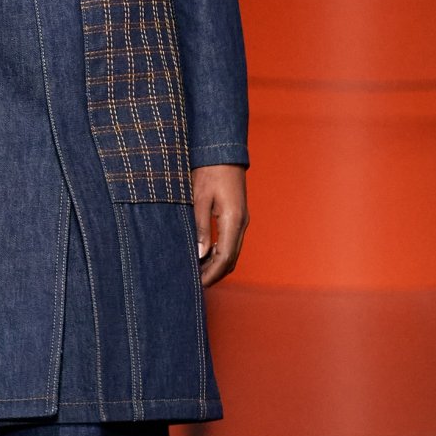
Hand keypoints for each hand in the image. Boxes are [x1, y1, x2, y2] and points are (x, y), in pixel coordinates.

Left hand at [192, 163, 247, 286]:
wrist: (223, 152)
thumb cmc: (209, 171)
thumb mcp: (199, 198)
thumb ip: (200, 227)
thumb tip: (199, 253)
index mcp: (233, 220)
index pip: (225, 258)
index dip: (211, 274)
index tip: (197, 284)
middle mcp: (241, 223)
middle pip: (231, 259)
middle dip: (214, 274)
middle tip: (194, 281)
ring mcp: (242, 220)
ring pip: (232, 252)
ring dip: (217, 265)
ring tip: (196, 270)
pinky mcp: (237, 216)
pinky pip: (231, 242)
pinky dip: (219, 253)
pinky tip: (204, 254)